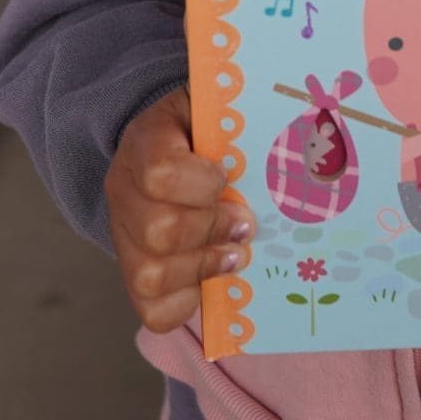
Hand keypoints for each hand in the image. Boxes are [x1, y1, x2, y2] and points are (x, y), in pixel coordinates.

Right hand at [107, 89, 251, 332]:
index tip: (227, 178)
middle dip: (212, 231)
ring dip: (202, 269)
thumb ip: (237, 122)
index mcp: (144, 142)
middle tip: (245, 226)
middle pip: (158, 231)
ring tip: (234, 256)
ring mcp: (123, 237)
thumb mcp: (216, 110)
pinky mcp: (132, 276)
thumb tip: (298, 131)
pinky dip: (187, 303)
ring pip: (150, 276)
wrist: (169, 146)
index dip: (202, 184)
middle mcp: (122, 191)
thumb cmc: (206, 132)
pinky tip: (210, 281)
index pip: (160, 173)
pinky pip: (152, 310)